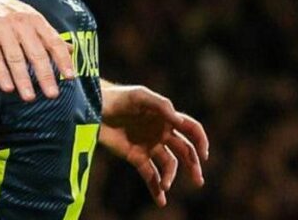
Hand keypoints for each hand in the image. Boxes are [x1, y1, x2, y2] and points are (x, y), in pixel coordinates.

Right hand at [0, 0, 73, 100]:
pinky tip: (7, 87)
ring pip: (14, 56)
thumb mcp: (29, 17)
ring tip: (29, 97)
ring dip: (23, 79)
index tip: (70, 77)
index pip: (53, 41)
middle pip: (35, 52)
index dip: (62, 60)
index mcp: (34, 19)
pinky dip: (0, 73)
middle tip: (52, 94)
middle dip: (45, 75)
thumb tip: (71, 50)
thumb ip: (48, 35)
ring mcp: (1, 26)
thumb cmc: (3, 10)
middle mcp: (20, 22)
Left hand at [100, 84, 209, 206]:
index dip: (201, 141)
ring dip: (170, 178)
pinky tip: (161, 200)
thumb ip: (161, 106)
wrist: (93, 107)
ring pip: (168, 165)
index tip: (204, 155)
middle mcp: (162, 134)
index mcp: (166, 118)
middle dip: (193, 166)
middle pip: (185, 152)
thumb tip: (179, 121)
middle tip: (198, 180)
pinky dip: (156, 188)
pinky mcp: (135, 157)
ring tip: (165, 186)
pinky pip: (150, 175)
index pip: (191, 130)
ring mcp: (149, 146)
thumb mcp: (140, 96)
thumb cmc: (118, 97)